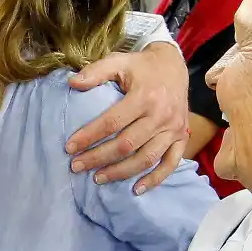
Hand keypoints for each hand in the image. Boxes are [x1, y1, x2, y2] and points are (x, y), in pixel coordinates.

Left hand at [67, 43, 189, 194]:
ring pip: (146, 158)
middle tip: (76, 166)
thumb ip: (96, 71)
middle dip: (98, 158)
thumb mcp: (119, 61)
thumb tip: (72, 84)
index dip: (89, 136)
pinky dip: (154, 179)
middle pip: (126, 145)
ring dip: (120, 172)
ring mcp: (174, 129)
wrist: (174, 66)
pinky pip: (170, 164)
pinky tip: (135, 189)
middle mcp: (161, 115)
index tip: (69, 147)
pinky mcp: (182, 137)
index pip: (112, 122)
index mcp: (144, 96)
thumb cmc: (141, 66)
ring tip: (98, 178)